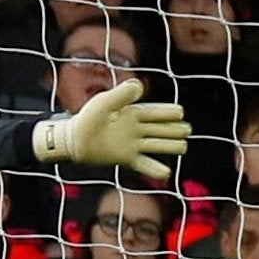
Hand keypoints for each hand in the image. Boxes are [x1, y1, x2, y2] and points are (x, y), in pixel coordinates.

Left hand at [33, 78, 188, 180]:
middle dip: (174, 129)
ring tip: (182, 146)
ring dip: (170, 146)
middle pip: (162, 129)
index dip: (169, 113)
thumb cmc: (88, 118)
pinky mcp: (126, 158)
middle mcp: (137, 129)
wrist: (73, 140)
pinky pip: (144, 164)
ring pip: (157, 145)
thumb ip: (121, 94)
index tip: (179, 113)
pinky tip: (166, 173)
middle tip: (185, 130)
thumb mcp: (104, 102)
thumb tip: (139, 86)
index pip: (157, 112)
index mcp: (134, 113)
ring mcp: (133, 144)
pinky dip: (154, 169)